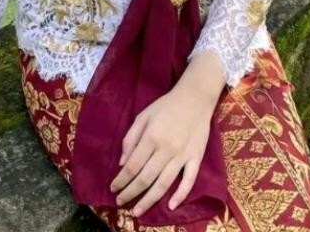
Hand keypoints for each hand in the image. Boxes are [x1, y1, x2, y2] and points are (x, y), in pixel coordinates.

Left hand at [109, 85, 217, 217]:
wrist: (194, 98)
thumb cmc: (166, 106)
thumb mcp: (143, 115)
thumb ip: (131, 138)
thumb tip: (122, 163)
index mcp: (151, 137)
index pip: (132, 165)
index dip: (121, 180)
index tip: (113, 188)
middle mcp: (166, 149)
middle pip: (145, 178)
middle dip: (130, 193)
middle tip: (120, 203)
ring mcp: (182, 155)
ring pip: (164, 183)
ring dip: (149, 200)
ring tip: (137, 212)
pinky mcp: (196, 158)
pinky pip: (189, 180)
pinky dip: (180, 195)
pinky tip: (170, 206)